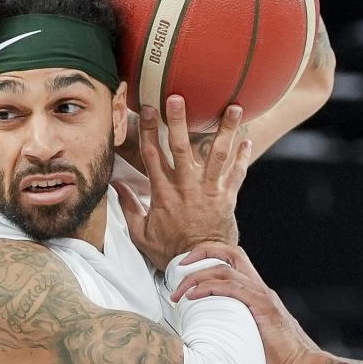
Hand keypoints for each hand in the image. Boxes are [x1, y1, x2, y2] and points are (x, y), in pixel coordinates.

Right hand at [114, 95, 250, 266]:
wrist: (202, 266)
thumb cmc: (170, 251)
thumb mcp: (141, 234)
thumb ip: (129, 207)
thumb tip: (115, 186)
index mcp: (163, 193)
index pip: (152, 154)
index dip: (147, 130)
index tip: (146, 108)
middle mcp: (186, 187)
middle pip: (181, 147)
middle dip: (179, 121)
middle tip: (178, 97)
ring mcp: (209, 191)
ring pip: (217, 155)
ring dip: (226, 129)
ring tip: (234, 107)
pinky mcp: (227, 198)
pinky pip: (236, 174)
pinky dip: (242, 157)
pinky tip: (247, 139)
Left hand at [172, 242, 323, 363]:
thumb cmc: (283, 360)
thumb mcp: (255, 336)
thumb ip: (239, 327)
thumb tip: (214, 334)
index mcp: (259, 294)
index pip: (235, 260)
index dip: (211, 255)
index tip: (188, 267)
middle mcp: (262, 290)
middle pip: (231, 253)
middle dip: (202, 253)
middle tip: (179, 268)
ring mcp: (263, 297)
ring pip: (226, 270)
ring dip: (197, 277)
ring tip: (180, 292)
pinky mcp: (263, 309)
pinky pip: (232, 289)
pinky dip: (209, 288)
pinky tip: (194, 297)